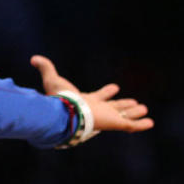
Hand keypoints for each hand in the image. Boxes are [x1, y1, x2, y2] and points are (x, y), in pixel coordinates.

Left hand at [30, 55, 152, 132]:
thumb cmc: (59, 98)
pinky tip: (150, 122)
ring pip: (124, 115)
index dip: (106, 93)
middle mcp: (99, 110)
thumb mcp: (52, 80)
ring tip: (144, 109)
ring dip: (134, 113)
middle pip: (115, 107)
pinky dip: (141, 124)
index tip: (115, 87)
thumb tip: (33, 58)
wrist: (66, 113)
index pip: (99, 97)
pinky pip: (131, 125)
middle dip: (124, 105)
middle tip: (135, 103)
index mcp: (87, 101)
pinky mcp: (114, 124)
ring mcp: (107, 117)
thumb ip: (46, 68)